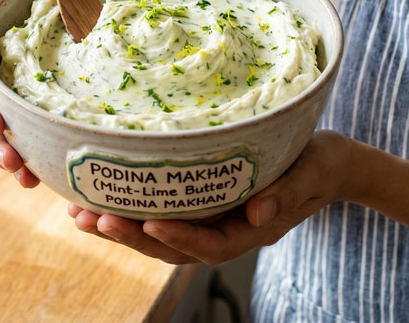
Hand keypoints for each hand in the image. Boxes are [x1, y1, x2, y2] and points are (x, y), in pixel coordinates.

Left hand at [68, 130, 353, 263]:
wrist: (329, 162)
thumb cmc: (322, 161)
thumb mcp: (314, 170)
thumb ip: (288, 192)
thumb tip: (257, 215)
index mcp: (254, 230)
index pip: (212, 244)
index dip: (179, 238)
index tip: (148, 222)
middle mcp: (227, 231)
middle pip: (174, 247)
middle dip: (131, 236)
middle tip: (93, 219)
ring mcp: (212, 220)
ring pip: (160, 236)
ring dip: (119, 228)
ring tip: (79, 214)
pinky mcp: (201, 204)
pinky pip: (161, 215)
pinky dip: (128, 210)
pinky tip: (95, 199)